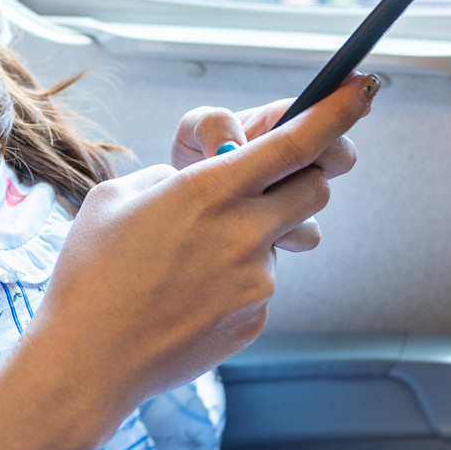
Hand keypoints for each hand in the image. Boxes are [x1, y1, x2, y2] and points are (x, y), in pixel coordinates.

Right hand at [23, 74, 376, 431]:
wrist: (87, 360)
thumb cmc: (92, 273)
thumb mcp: (120, 196)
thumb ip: (178, 176)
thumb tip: (211, 177)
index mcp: (210, 190)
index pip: (297, 142)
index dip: (338, 113)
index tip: (363, 89)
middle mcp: (244, 233)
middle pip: (313, 189)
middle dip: (300, 179)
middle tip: (265, 185)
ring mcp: (256, 281)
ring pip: (283, 240)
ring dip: (258, 235)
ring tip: (198, 259)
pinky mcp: (255, 319)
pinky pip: (261, 285)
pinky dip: (235, 281)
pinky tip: (190, 296)